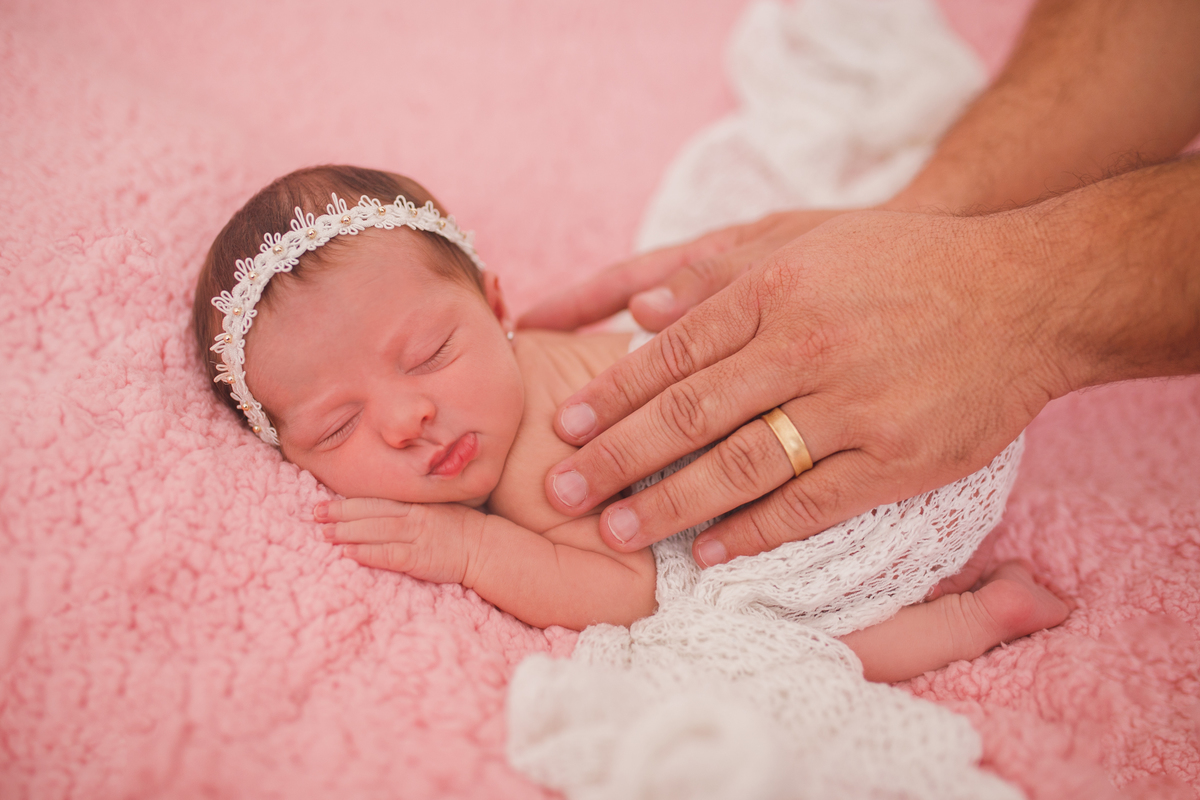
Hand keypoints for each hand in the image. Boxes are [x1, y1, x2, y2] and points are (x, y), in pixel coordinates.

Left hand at [316, 498, 486, 585]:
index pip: (376, 500)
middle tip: (315, 514)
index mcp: (414, 503)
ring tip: (324, 534)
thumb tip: (381, 509)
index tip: (324, 502)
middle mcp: (413, 516)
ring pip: (376, 531)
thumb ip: (410, 506)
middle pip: (370, 512)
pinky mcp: (420, 558)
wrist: (484, 547)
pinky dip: (369, 553)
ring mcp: (417, 536)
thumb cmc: (459, 529)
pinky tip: (350, 554)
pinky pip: (390, 554)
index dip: (348, 502)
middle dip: (340, 513)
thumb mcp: (436, 508)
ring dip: (348, 532)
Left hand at [542, 208, 1065, 565]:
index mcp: (778, 291)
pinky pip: (811, 505)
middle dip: (618, 455)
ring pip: (742, 465)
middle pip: (690, 413)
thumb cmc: (902, 261)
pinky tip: (708, 552)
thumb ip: (718, 271)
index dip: (612, 394)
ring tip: (618, 529)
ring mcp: (854, 407)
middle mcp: (808, 348)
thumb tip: (639, 306)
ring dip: (672, 502)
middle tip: (562, 491)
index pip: (673, 352)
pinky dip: (755, 532)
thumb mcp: (807, 239)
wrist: (1024, 293)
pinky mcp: (896, 459)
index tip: (565, 427)